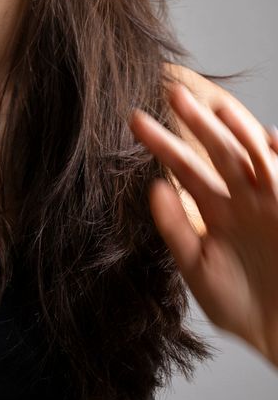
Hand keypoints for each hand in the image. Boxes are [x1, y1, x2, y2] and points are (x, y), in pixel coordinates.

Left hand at [129, 83, 277, 367]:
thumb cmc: (241, 308)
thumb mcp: (197, 267)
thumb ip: (176, 227)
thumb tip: (154, 186)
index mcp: (215, 210)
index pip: (184, 166)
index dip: (161, 143)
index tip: (135, 120)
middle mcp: (242, 199)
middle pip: (216, 149)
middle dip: (195, 121)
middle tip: (170, 91)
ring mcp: (270, 201)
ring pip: (251, 155)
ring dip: (235, 128)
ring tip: (214, 105)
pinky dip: (275, 153)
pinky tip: (265, 136)